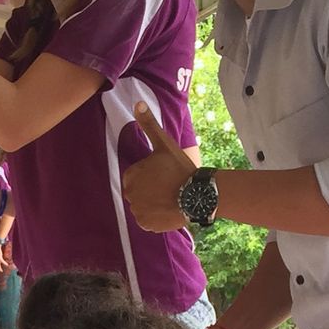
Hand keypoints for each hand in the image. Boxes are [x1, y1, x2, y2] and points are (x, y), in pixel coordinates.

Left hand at [121, 102, 197, 232]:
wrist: (198, 195)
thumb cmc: (180, 168)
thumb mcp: (164, 144)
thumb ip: (148, 125)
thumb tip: (137, 103)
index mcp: (131, 176)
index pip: (134, 177)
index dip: (149, 175)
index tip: (162, 175)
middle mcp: (130, 195)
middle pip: (138, 192)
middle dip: (150, 190)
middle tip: (168, 186)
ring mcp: (138, 212)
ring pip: (143, 206)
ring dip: (153, 203)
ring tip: (170, 197)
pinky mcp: (147, 225)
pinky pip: (148, 220)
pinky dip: (156, 217)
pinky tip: (168, 208)